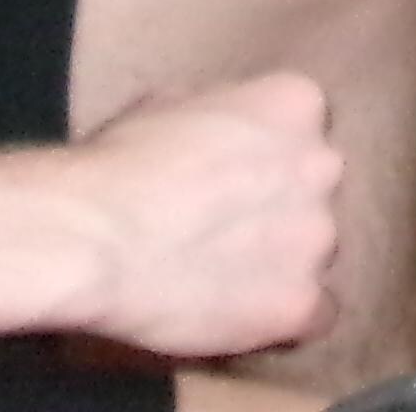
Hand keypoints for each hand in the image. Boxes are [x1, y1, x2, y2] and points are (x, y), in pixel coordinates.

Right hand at [52, 71, 341, 357]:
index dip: (266, 156)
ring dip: (281, 260)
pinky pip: (318, 313)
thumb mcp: (174, 100)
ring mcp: (316, 237)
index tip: (234, 174)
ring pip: (314, 252)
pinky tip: (246, 312)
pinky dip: (286, 315)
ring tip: (222, 273)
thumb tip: (226, 131)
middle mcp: (321, 166)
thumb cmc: (119, 163)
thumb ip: (222, 113)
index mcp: (294, 104)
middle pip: (314, 189)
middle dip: (279, 205)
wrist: (94, 235)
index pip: (302, 129)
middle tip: (225, 225)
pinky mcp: (299, 302)